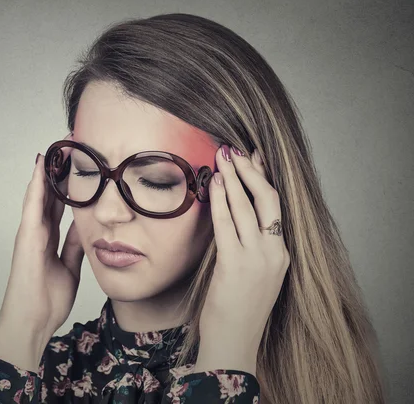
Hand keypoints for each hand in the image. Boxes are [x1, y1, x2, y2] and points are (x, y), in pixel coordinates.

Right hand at [0, 132, 84, 369]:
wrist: (32, 322)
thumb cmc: (47, 299)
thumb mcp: (70, 267)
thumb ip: (74, 245)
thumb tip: (84, 226)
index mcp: (48, 239)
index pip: (59, 206)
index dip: (67, 186)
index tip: (78, 168)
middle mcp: (37, 232)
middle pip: (49, 196)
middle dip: (57, 174)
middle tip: (67, 149)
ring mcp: (29, 233)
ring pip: (38, 196)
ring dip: (45, 172)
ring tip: (54, 149)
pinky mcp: (26, 238)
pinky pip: (31, 207)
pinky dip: (35, 187)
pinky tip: (40, 168)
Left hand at [193, 145, 289, 375]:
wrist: (234, 344)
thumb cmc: (238, 312)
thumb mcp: (253, 277)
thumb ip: (249, 249)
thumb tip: (234, 220)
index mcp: (281, 255)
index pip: (275, 207)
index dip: (264, 179)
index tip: (254, 158)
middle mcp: (274, 253)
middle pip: (268, 200)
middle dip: (251, 171)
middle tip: (236, 149)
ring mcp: (258, 258)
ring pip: (248, 207)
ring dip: (234, 178)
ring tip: (223, 156)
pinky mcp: (236, 264)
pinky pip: (227, 224)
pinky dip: (221, 200)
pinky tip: (214, 183)